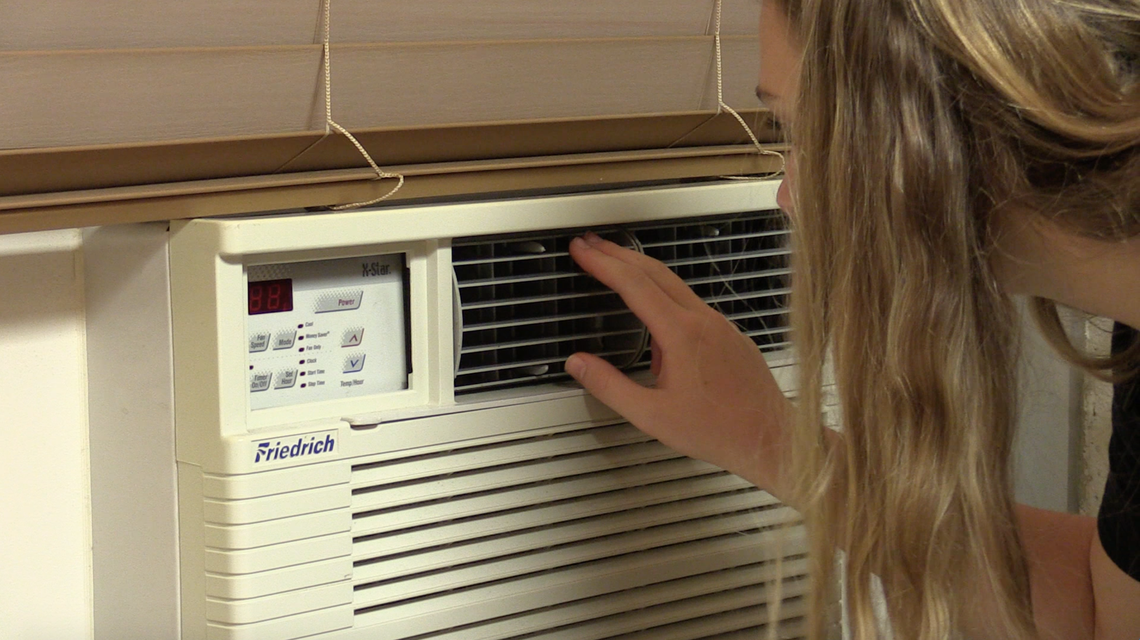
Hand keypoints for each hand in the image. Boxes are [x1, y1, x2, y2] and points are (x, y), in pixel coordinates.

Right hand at [565, 233, 790, 494]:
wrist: (771, 438)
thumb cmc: (719, 430)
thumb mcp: (651, 415)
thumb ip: (609, 386)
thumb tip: (578, 363)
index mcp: (681, 334)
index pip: (634, 284)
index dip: (603, 262)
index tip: (582, 249)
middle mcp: (703, 321)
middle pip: (654, 271)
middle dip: (618, 254)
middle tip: (592, 245)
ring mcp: (720, 325)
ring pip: (675, 286)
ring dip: (642, 274)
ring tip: (617, 278)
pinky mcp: (730, 335)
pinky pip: (692, 307)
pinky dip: (665, 301)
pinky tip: (656, 331)